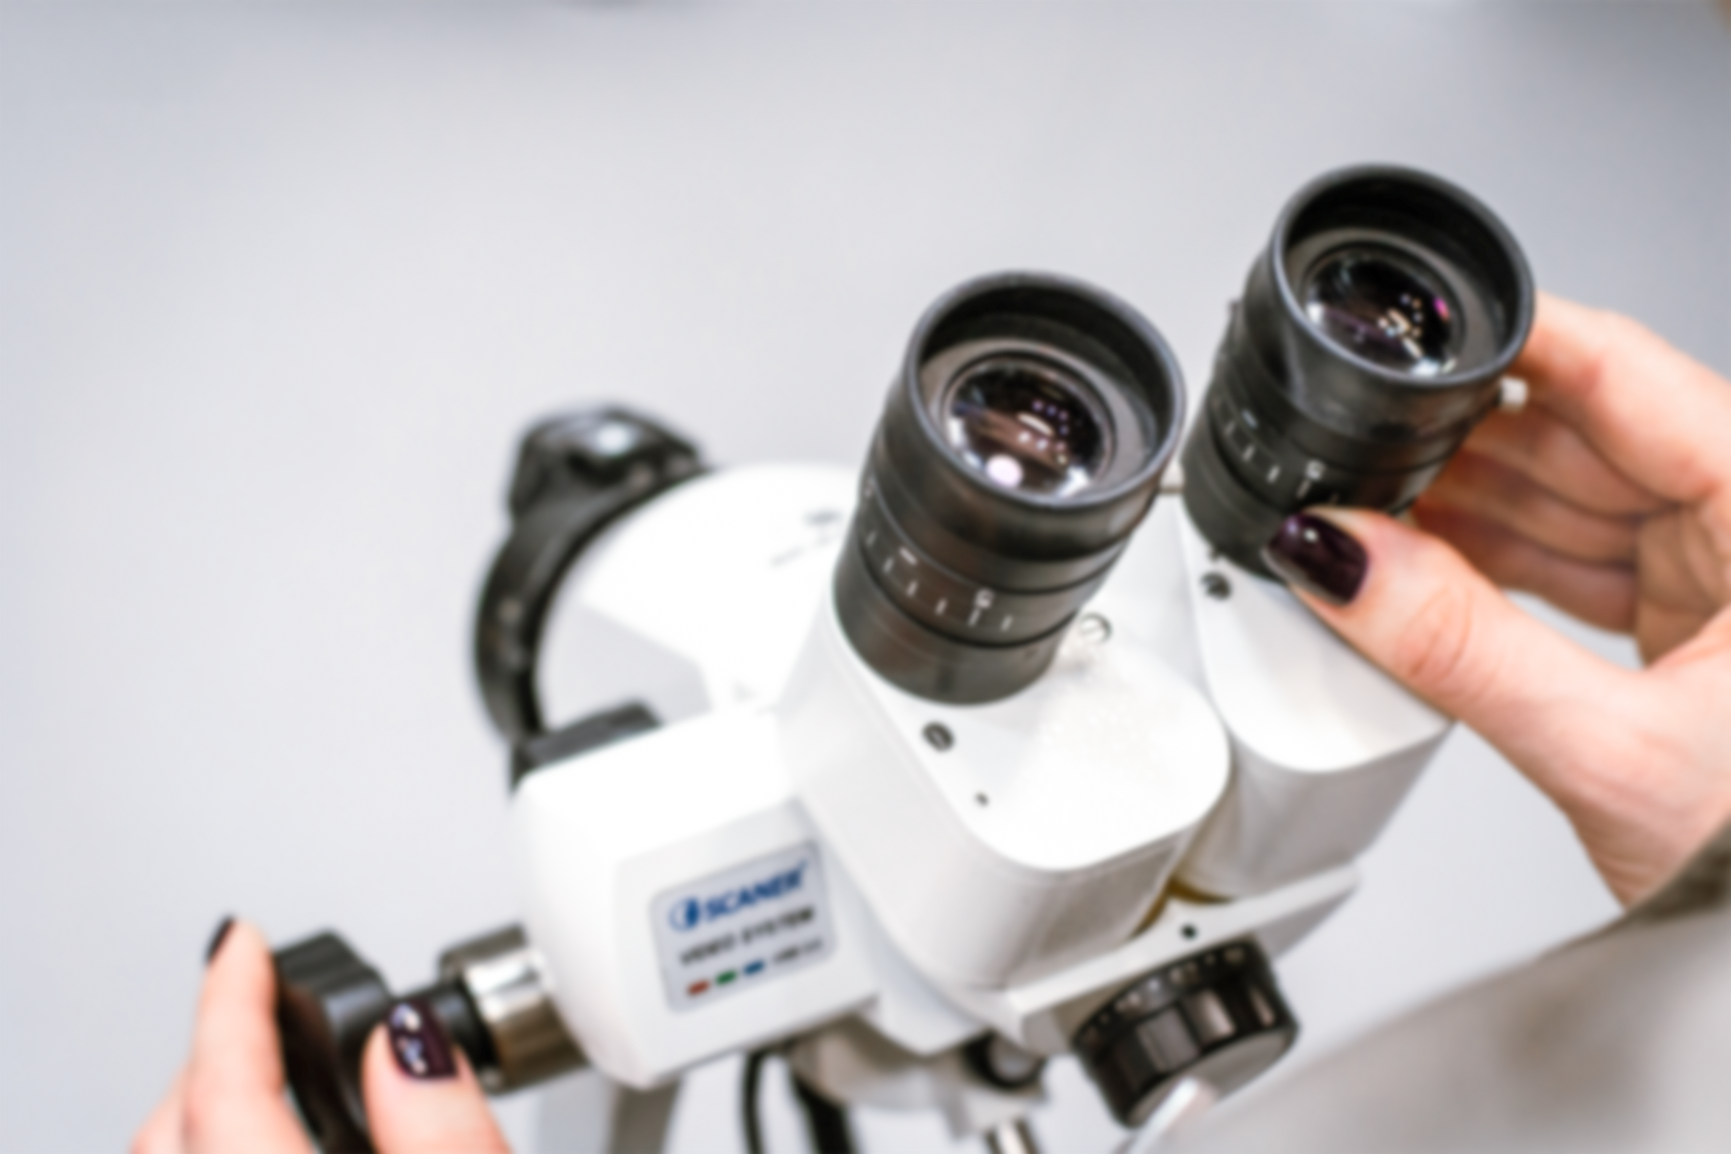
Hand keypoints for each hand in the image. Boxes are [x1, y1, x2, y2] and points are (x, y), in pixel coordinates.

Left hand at [133, 920, 512, 1153]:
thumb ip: (444, 1130)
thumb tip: (408, 1040)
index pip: (222, 1086)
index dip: (232, 996)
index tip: (244, 940)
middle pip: (173, 1127)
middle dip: (210, 1047)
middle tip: (253, 988)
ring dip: (207, 1107)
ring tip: (262, 1060)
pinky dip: (220, 1149)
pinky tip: (273, 1141)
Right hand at [1261, 292, 1730, 905]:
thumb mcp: (1617, 755)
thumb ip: (1462, 650)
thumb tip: (1342, 560)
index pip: (1626, 369)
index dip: (1506, 340)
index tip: (1407, 330)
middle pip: (1586, 431)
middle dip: (1462, 453)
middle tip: (1357, 476)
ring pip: (1578, 497)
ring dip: (1472, 520)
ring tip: (1381, 543)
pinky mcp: (1703, 622)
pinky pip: (1586, 561)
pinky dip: (1506, 573)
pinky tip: (1437, 587)